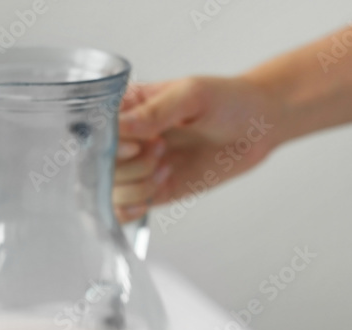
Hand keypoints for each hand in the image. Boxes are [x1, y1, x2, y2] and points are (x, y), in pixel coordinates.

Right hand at [113, 76, 279, 221]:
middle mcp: (126, 138)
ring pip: (110, 191)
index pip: (93, 131)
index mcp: (126, 107)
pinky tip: (148, 199)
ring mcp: (138, 166)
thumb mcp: (192, 95)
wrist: (258, 127)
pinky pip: (123, 209)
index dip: (109, 145)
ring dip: (138, 186)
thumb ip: (154, 112)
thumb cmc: (228, 100)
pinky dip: (128, 211)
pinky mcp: (153, 190)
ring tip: (167, 167)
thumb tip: (118, 128)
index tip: (137, 144)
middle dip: (130, 166)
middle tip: (163, 150)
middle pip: (97, 166)